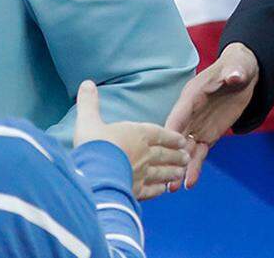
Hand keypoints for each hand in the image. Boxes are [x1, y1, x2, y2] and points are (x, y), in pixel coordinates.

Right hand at [73, 80, 190, 199]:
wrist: (95, 174)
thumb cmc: (94, 145)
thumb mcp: (88, 120)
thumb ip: (89, 103)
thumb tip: (87, 83)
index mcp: (138, 135)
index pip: (159, 134)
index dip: (170, 136)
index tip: (181, 139)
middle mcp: (145, 154)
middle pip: (164, 154)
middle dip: (176, 155)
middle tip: (186, 156)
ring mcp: (142, 174)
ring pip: (162, 172)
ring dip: (172, 172)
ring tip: (180, 172)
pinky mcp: (136, 191)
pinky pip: (151, 190)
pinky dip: (158, 190)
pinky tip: (162, 190)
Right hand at [164, 43, 259, 190]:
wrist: (243, 74)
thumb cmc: (237, 67)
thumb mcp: (237, 67)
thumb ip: (234, 72)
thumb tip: (234, 76)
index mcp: (192, 96)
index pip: (179, 115)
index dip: (171, 131)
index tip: (162, 149)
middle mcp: (191, 113)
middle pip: (177, 137)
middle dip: (171, 157)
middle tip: (165, 177)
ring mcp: (198, 125)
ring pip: (186, 149)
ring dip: (180, 167)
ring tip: (172, 188)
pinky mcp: (208, 134)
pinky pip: (200, 152)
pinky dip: (195, 166)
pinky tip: (189, 183)